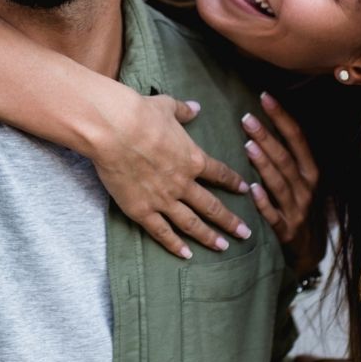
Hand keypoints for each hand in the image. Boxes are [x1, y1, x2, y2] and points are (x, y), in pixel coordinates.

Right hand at [91, 91, 251, 259]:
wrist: (114, 129)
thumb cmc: (140, 114)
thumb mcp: (167, 106)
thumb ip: (184, 111)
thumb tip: (195, 107)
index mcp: (192, 158)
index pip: (220, 174)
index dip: (234, 182)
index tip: (246, 190)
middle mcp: (183, 183)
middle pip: (212, 206)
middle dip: (230, 221)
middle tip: (246, 233)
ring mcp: (163, 199)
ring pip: (191, 223)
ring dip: (208, 236)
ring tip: (222, 247)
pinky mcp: (141, 210)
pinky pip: (161, 232)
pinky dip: (174, 245)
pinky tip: (186, 255)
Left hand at [241, 92, 323, 275]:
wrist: (311, 252)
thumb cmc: (301, 207)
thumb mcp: (304, 181)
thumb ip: (289, 156)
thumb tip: (267, 122)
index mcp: (312, 172)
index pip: (298, 139)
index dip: (282, 117)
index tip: (265, 97)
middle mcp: (307, 188)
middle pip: (286, 158)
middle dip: (267, 137)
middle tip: (247, 118)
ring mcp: (297, 210)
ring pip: (280, 183)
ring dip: (264, 164)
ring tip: (248, 145)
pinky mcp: (286, 230)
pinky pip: (274, 215)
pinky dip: (264, 202)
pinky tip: (252, 190)